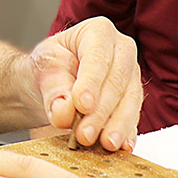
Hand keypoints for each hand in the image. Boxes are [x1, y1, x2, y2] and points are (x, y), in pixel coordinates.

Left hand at [29, 17, 141, 150]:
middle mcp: (121, 50)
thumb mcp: (42, 69)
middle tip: (85, 134)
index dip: (91, 82)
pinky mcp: (133, 98)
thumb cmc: (48, 67)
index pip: (97, 57)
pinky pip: (134, 115)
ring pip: (130, 100)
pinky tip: (123, 146)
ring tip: (105, 144)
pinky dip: (127, 132)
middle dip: (101, 110)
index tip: (82, 105)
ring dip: (117, 124)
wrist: (50, 81)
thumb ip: (53, 88)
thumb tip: (64, 111)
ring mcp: (131, 74)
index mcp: (98, 32)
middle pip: (117, 81)